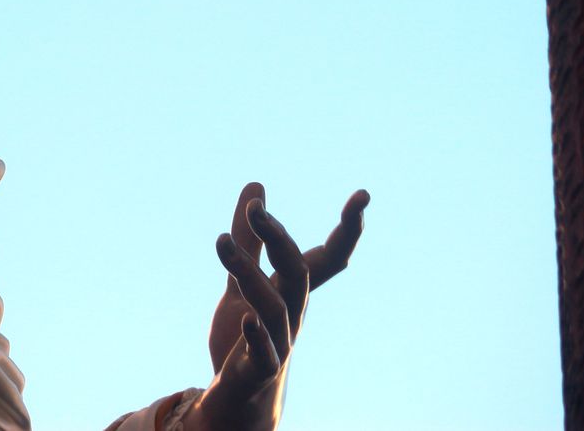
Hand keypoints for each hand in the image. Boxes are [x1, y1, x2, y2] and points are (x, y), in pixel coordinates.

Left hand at [185, 183, 368, 430]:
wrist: (239, 394)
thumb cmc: (246, 333)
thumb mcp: (240, 280)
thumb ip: (248, 240)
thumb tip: (256, 188)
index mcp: (294, 290)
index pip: (330, 256)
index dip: (348, 229)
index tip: (363, 195)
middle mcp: (294, 313)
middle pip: (298, 273)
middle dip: (279, 239)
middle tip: (254, 209)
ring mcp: (280, 341)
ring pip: (273, 306)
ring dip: (248, 274)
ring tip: (220, 242)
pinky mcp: (260, 368)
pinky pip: (264, 352)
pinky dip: (257, 335)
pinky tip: (246, 319)